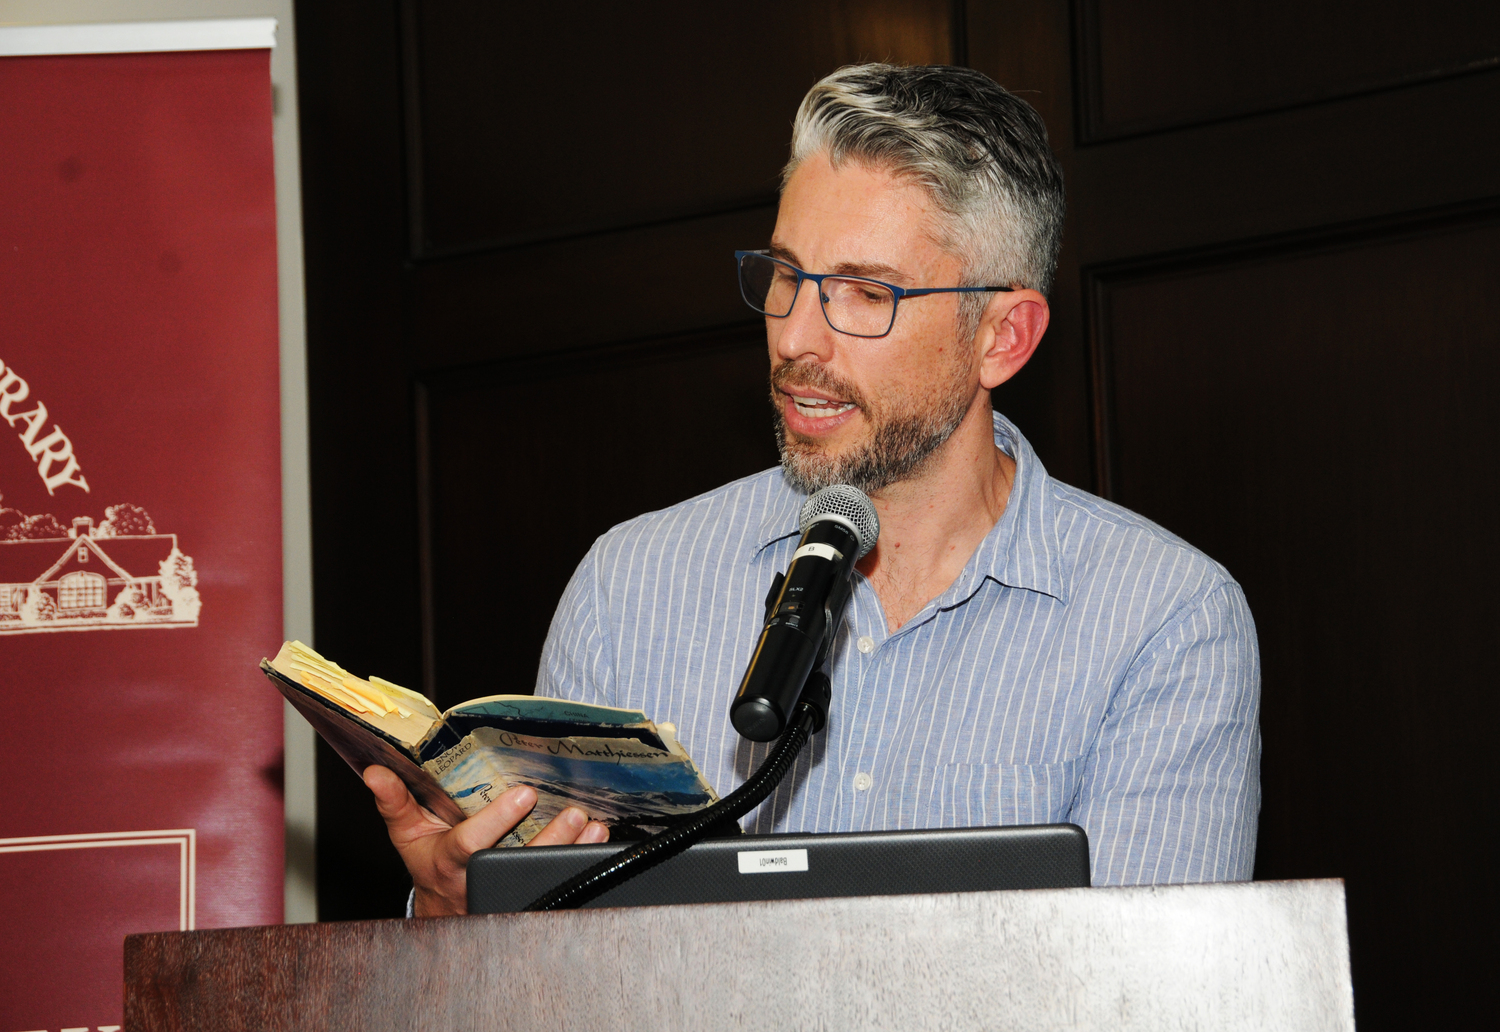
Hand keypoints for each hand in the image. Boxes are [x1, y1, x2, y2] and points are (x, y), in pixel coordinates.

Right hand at [362, 765, 609, 916]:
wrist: (445, 908)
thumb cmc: (428, 860)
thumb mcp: (407, 832)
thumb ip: (394, 801)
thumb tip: (375, 771)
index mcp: (447, 861)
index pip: (471, 843)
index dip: (497, 821)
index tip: (525, 794)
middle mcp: (479, 879)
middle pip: (516, 863)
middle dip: (548, 839)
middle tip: (574, 812)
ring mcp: (506, 892)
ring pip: (542, 876)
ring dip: (572, 850)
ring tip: (593, 825)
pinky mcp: (528, 897)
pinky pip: (557, 882)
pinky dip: (580, 860)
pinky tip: (597, 840)